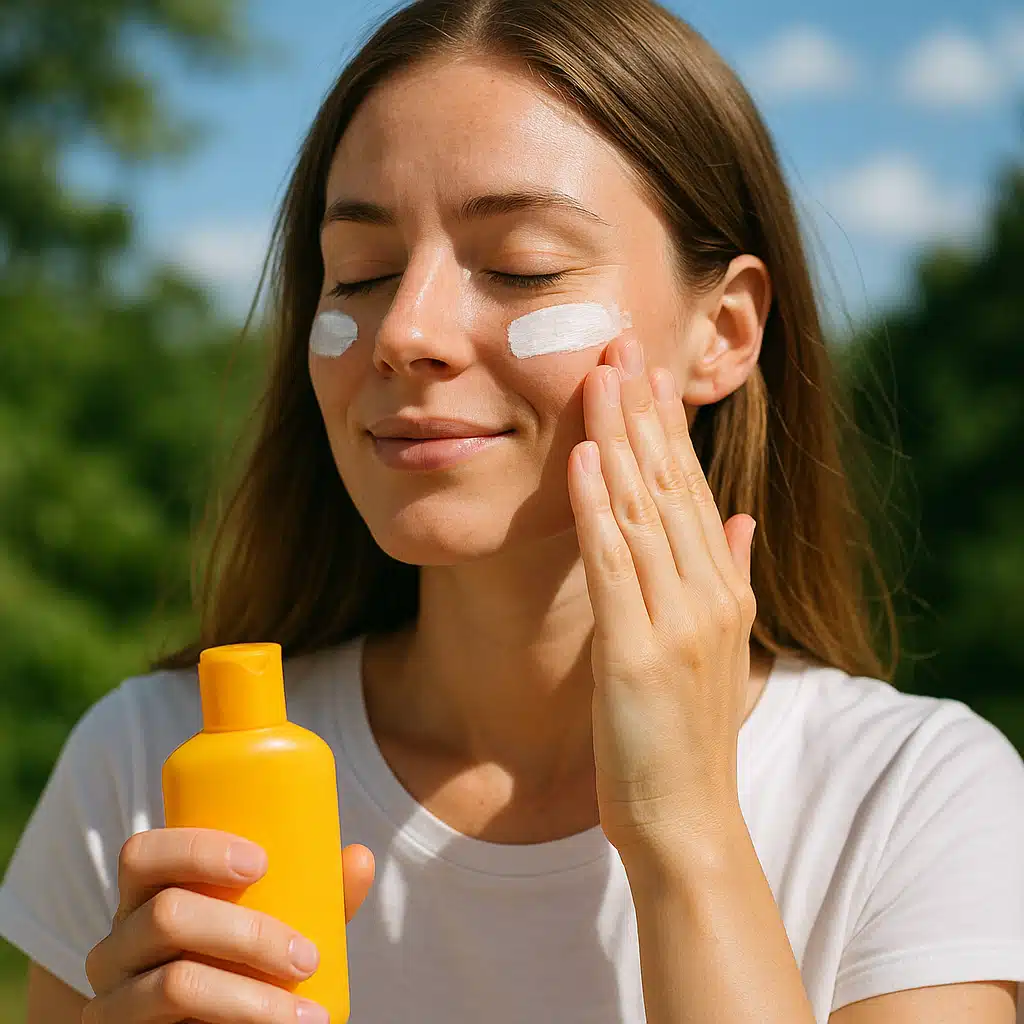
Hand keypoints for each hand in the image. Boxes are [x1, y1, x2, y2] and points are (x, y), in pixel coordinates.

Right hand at [84, 827, 374, 1022]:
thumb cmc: (241, 965)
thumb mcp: (275, 924)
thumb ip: (314, 893)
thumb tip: (359, 857)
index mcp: (145, 896)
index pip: (144, 853)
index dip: (197, 849)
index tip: (262, 862)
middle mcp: (117, 942)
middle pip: (166, 915)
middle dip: (248, 933)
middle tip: (307, 957)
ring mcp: (112, 997)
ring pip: (173, 983)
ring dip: (250, 998)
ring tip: (307, 1017)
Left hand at [567, 331, 756, 863]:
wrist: (684, 818)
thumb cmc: (686, 735)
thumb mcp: (716, 647)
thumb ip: (728, 575)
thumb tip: (735, 516)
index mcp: (720, 590)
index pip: (690, 489)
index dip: (666, 427)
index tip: (645, 371)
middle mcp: (706, 594)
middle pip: (670, 485)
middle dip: (642, 412)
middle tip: (620, 342)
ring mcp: (676, 622)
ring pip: (644, 511)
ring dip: (620, 439)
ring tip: (601, 376)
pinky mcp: (637, 654)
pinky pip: (615, 566)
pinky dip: (600, 509)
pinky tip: (587, 459)